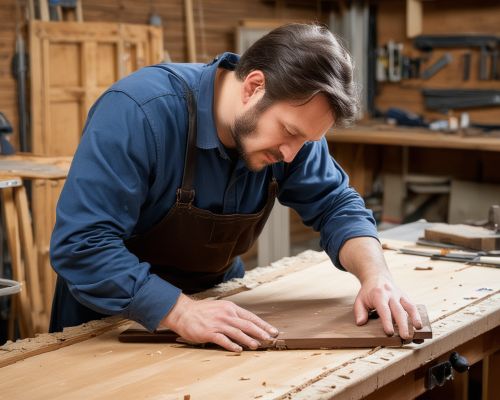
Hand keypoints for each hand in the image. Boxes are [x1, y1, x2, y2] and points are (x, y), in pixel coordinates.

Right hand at [159, 294, 278, 351]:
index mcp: (231, 308)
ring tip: (257, 346)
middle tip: (270, 339)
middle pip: (247, 324)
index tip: (273, 331)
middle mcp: (226, 315)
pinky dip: (231, 345)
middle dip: (261, 332)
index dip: (263, 325)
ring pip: (237, 332)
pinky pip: (223, 340)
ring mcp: (218, 323)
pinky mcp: (209, 332)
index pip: (251, 317)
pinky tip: (238, 349)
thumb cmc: (203, 311)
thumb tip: (248, 324)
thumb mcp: (221, 308)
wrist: (184, 312)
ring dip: (249, 340)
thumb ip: (233, 315)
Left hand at [353, 273, 422, 338]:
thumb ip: (359, 311)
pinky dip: (417, 314)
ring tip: (419, 329)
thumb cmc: (368, 292)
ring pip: (409, 306)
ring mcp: (399, 294)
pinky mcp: (405, 296)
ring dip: (414, 317)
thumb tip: (360, 323)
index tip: (389, 332)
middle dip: (402, 324)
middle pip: (398, 310)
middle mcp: (390, 294)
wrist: (377, 276)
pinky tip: (419, 323)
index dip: (387, 321)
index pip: (384, 310)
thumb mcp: (359, 300)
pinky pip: (412, 305)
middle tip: (405, 337)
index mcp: (378, 295)